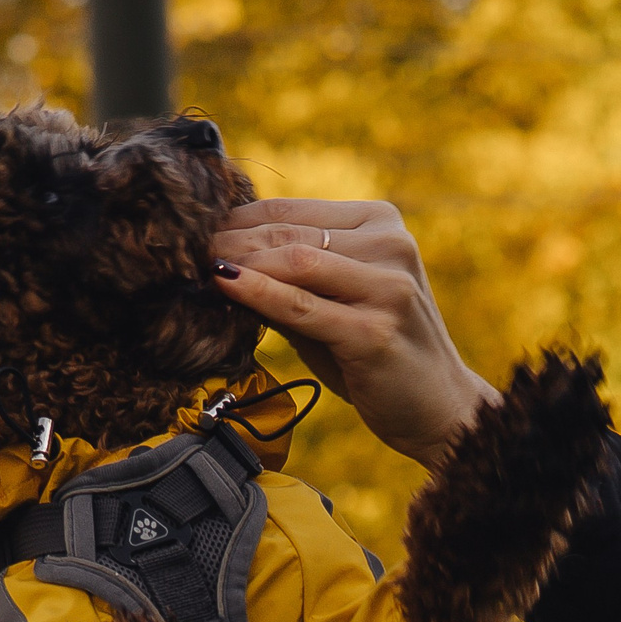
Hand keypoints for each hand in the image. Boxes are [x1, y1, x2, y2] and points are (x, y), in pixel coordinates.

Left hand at [209, 199, 499, 467]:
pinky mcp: (375, 329)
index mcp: (382, 224)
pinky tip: (223, 286)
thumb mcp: (332, 305)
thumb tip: (215, 261)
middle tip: (179, 253)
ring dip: (238, 263)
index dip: (234, 220)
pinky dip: (257, 294)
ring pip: (293, 261)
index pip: (291, 210)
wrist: (441, 412)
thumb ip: (285, 279)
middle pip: (289, 232)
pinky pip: (300, 305)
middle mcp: (391, 245)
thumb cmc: (378, 358)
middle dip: (228, 241)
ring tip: (195, 270)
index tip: (192, 235)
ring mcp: (388, 286)